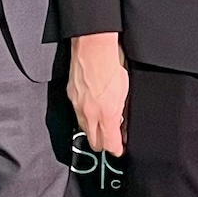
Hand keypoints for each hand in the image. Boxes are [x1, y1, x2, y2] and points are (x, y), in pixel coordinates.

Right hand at [69, 32, 128, 156]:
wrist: (94, 46)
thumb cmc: (113, 63)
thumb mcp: (126, 90)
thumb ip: (123, 111)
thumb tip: (123, 123)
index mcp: (107, 113)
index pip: (110, 144)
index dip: (117, 149)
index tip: (120, 149)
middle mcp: (90, 113)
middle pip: (94, 143)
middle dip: (104, 144)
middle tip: (112, 138)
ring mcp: (78, 106)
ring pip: (85, 129)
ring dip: (94, 130)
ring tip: (103, 121)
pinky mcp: (71, 97)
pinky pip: (78, 114)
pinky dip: (86, 115)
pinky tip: (92, 106)